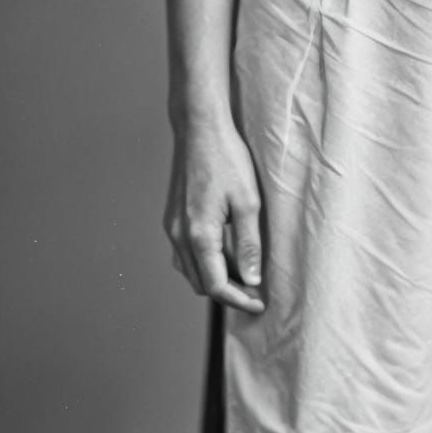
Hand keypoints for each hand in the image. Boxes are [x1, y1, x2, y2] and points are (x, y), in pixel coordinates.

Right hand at [164, 113, 266, 312]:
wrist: (199, 130)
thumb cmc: (226, 159)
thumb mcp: (248, 202)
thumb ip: (248, 244)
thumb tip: (251, 278)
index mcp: (199, 234)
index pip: (216, 286)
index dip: (239, 300)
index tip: (259, 302)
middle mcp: (179, 235)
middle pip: (200, 283)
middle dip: (227, 292)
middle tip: (255, 288)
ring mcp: (172, 227)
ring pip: (190, 270)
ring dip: (214, 278)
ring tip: (243, 270)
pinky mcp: (172, 218)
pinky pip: (184, 254)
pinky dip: (203, 262)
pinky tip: (224, 251)